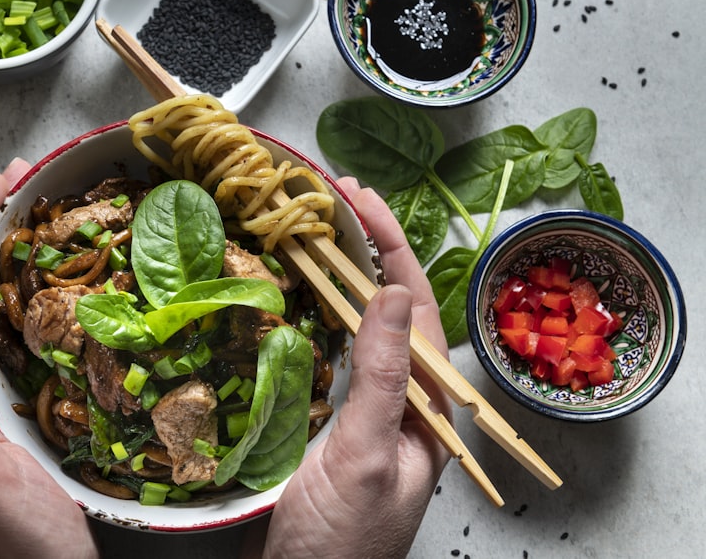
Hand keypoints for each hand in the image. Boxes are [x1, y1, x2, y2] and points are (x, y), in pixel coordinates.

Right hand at [243, 177, 451, 558]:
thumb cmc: (339, 542)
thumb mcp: (365, 457)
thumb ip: (382, 378)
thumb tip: (390, 292)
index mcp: (423, 406)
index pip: (413, 307)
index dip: (391, 246)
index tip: (360, 199)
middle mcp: (398, 400)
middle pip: (388, 307)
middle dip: (369, 246)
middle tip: (335, 196)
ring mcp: (362, 410)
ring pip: (358, 326)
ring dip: (342, 273)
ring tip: (319, 227)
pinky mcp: (326, 421)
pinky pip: (327, 354)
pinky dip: (314, 313)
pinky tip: (296, 292)